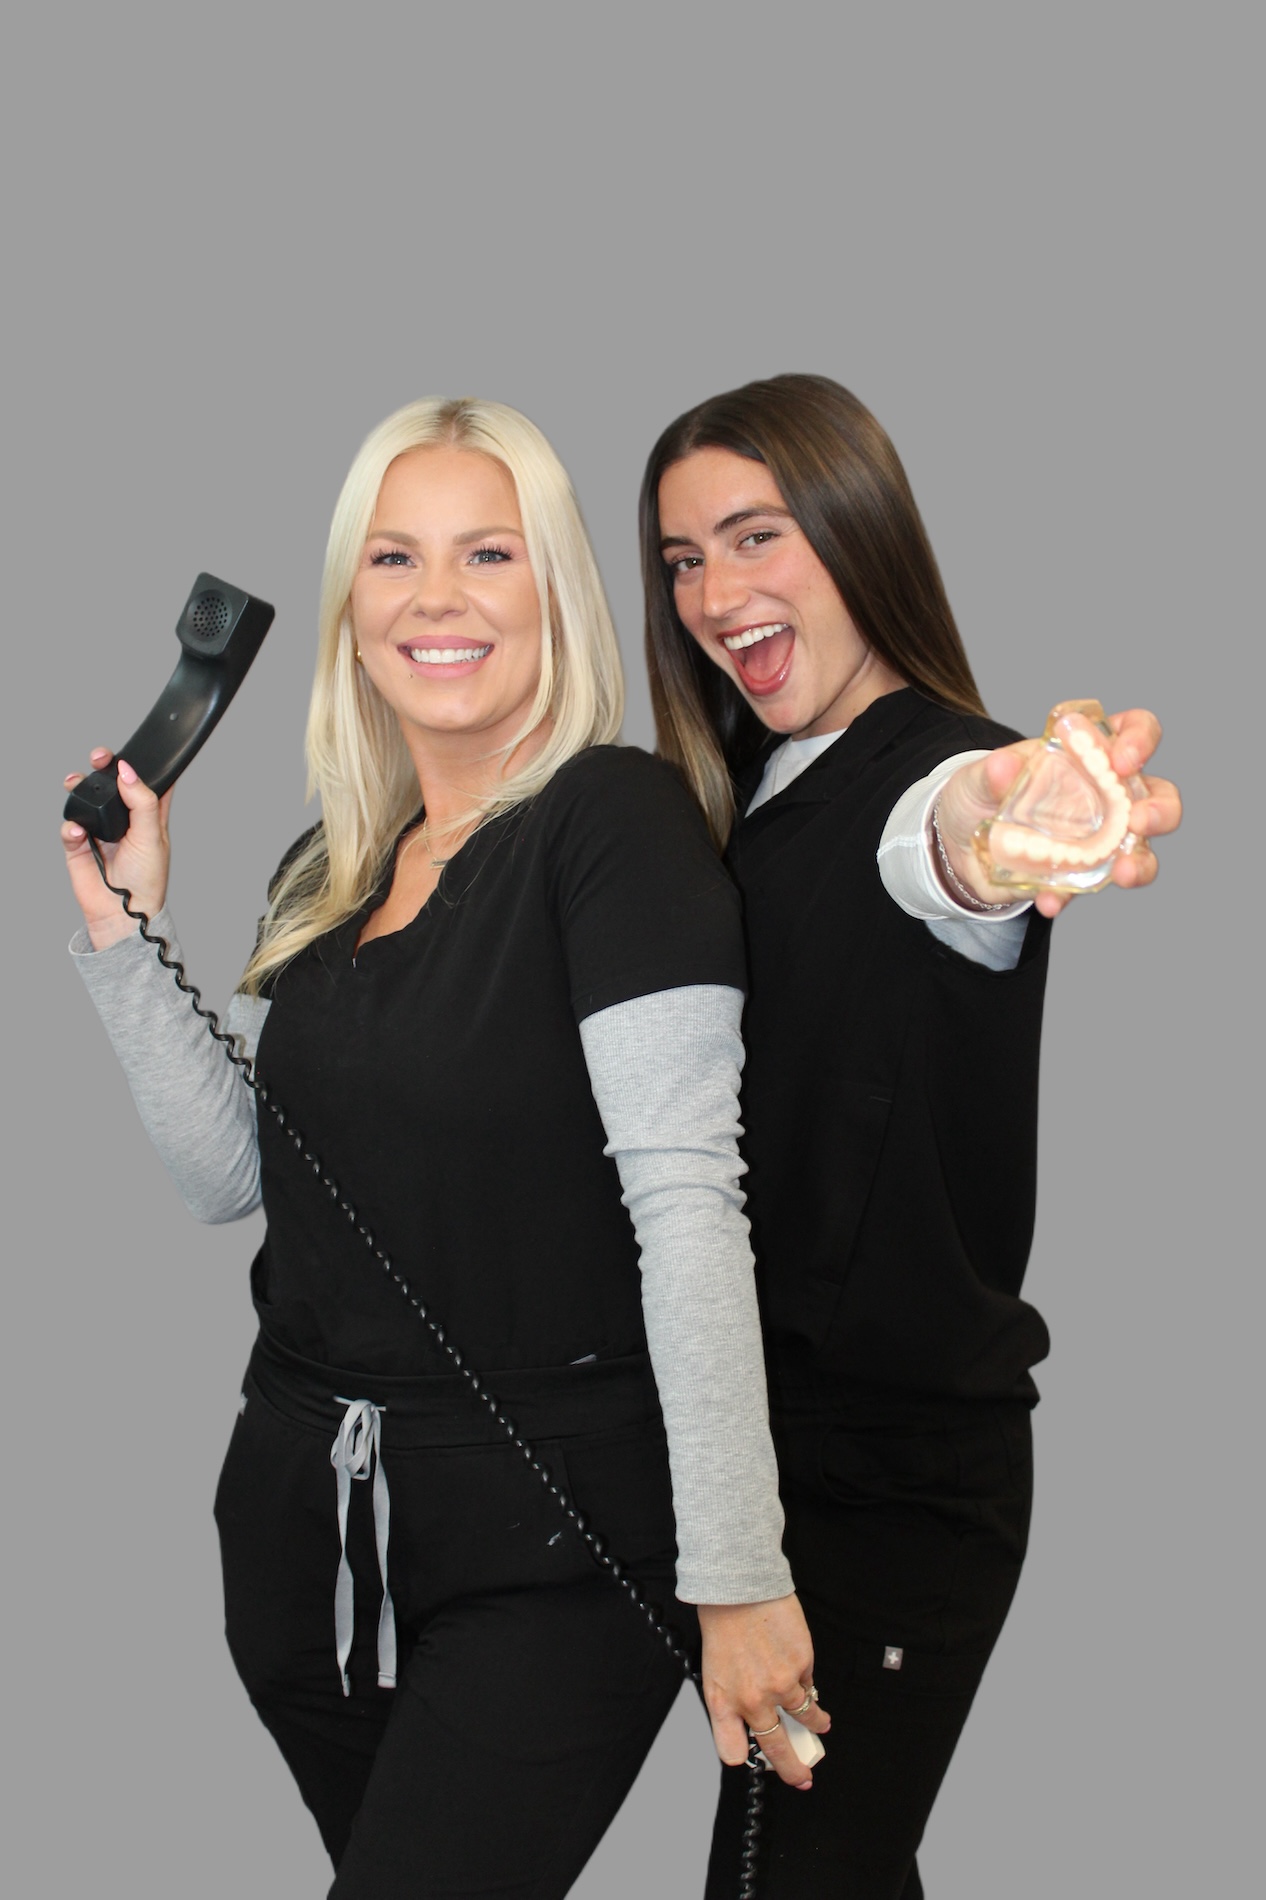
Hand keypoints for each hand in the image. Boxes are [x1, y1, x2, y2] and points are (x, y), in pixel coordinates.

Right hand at [61, 749, 173, 948]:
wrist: (123, 913)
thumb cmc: (146, 880)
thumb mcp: (152, 836)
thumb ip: (143, 802)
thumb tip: (127, 771)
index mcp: (149, 815)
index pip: (147, 782)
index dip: (141, 764)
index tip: (133, 749)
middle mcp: (123, 819)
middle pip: (112, 784)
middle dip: (103, 766)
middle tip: (99, 757)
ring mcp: (100, 829)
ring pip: (86, 798)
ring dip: (80, 786)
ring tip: (76, 782)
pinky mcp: (79, 844)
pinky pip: (69, 826)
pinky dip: (71, 825)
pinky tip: (78, 831)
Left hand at [696, 1595, 828, 1790]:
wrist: (740, 1589)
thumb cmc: (723, 1626)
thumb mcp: (714, 1670)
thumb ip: (732, 1698)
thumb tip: (755, 1718)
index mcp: (723, 1703)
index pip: (731, 1751)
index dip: (742, 1757)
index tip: (754, 1760)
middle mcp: (752, 1701)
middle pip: (777, 1748)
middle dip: (793, 1769)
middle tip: (803, 1778)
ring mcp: (781, 1685)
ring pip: (804, 1715)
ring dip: (816, 1723)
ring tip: (822, 1725)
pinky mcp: (802, 1665)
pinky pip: (808, 1682)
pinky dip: (807, 1680)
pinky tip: (802, 1670)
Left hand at [934, 707, 1182, 918]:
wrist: (954, 846)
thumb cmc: (976, 796)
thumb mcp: (974, 777)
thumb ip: (990, 772)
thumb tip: (1004, 766)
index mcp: (1087, 755)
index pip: (1134, 731)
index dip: (1140, 739)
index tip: (1122, 759)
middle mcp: (1104, 796)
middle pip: (1158, 796)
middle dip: (1160, 809)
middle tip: (1139, 820)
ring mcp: (1096, 839)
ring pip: (1141, 851)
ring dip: (1140, 863)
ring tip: (1123, 872)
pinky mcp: (1077, 875)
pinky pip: (1086, 889)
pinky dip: (1069, 896)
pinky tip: (1050, 900)